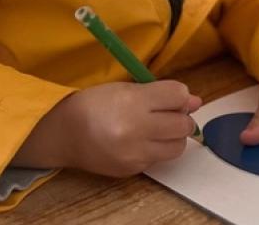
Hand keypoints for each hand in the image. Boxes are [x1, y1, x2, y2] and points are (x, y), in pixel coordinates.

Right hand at [13, 80, 201, 176]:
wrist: (64, 134)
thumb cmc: (95, 104)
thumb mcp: (126, 89)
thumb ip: (161, 94)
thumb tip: (194, 100)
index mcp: (133, 101)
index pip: (177, 95)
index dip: (181, 95)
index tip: (174, 96)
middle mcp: (136, 129)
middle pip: (182, 124)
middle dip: (182, 117)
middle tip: (170, 113)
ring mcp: (134, 153)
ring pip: (177, 146)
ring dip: (174, 136)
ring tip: (158, 128)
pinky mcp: (132, 169)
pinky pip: (158, 159)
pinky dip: (156, 149)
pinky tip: (140, 141)